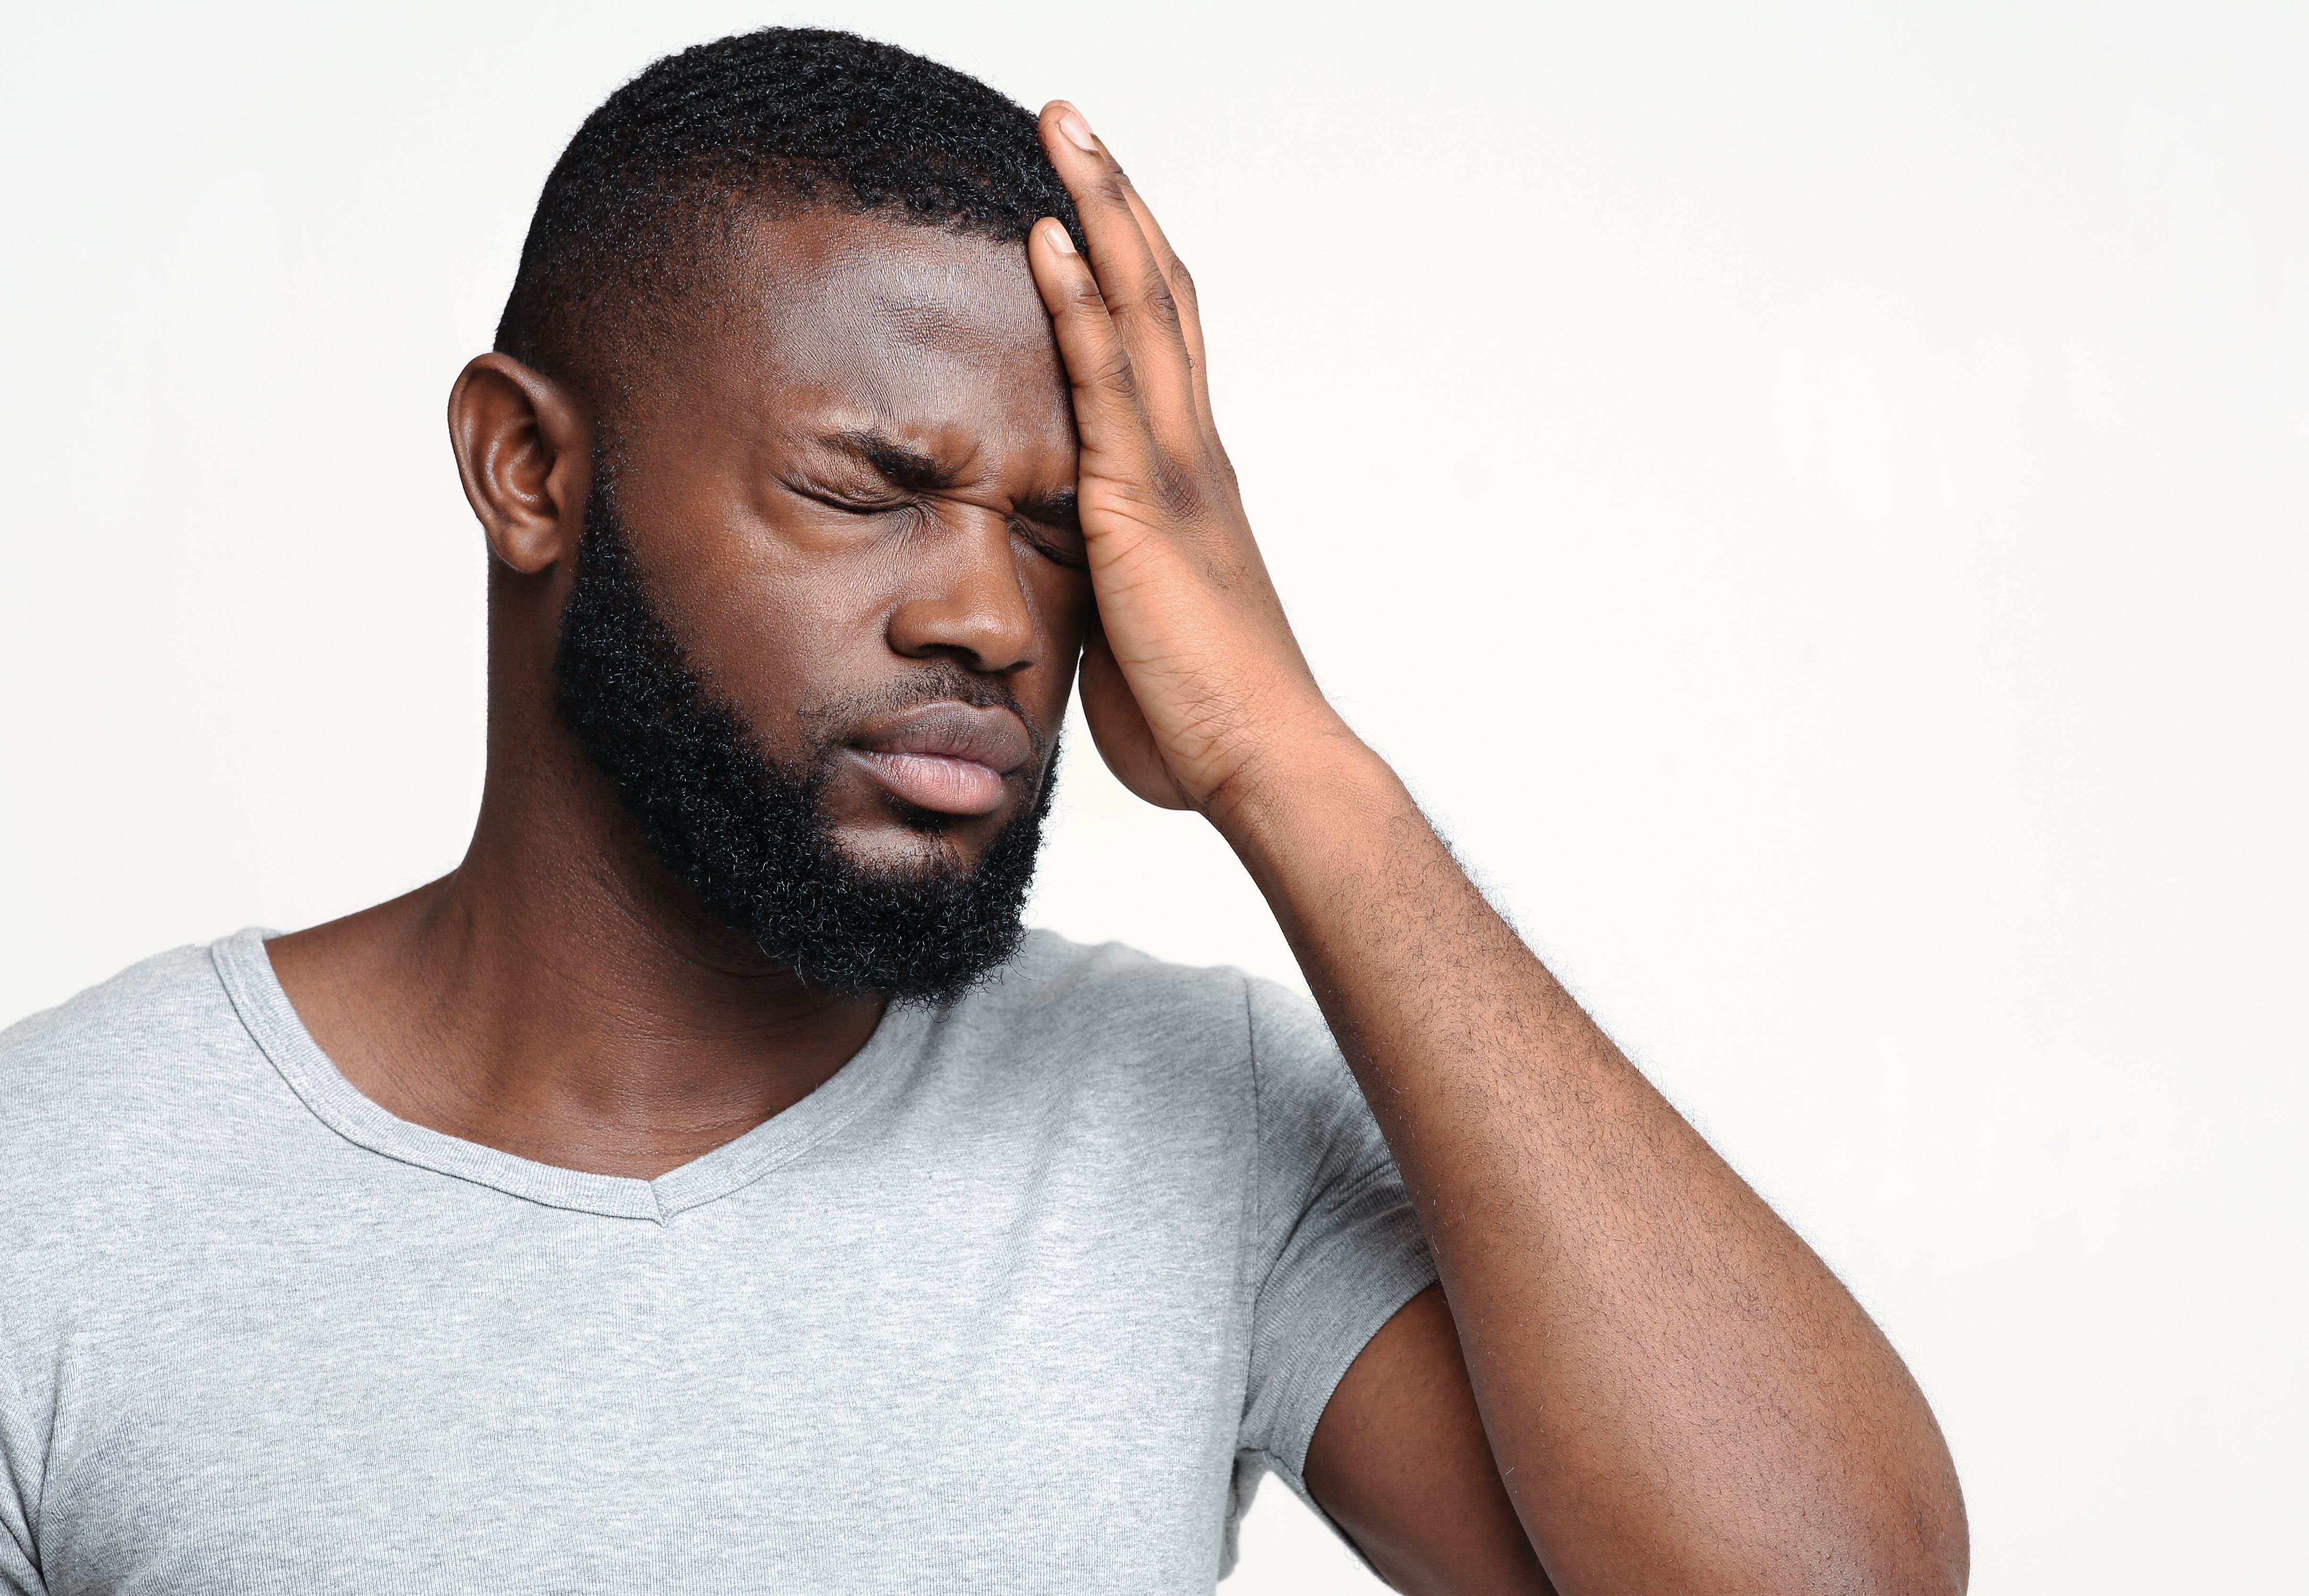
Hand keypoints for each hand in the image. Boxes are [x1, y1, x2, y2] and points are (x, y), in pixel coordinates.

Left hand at [1029, 103, 1345, 817]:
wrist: (1262, 764)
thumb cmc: (1205, 723)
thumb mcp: (1140, 635)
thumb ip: (1110, 590)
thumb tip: (1077, 595)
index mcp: (1190, 483)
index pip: (1163, 344)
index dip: (1131, 262)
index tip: (1092, 196)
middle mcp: (1192, 455)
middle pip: (1160, 293)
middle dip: (1116, 198)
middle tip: (1070, 117)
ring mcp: (1174, 471)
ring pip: (1140, 308)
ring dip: (1099, 209)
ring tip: (1059, 126)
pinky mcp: (1142, 506)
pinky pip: (1104, 383)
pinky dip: (1078, 303)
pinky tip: (1047, 238)